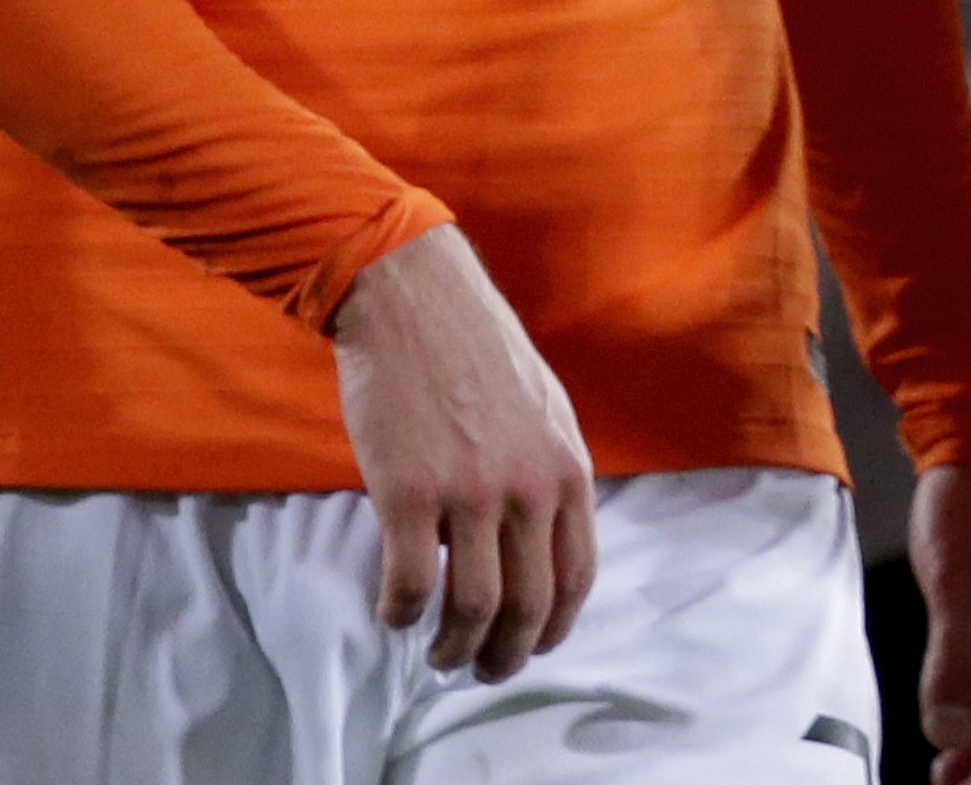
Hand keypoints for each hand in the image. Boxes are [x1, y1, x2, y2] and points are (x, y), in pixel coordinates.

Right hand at [330, 225, 597, 680]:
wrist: (415, 301)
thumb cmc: (474, 353)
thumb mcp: (543, 413)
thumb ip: (547, 475)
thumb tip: (537, 541)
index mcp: (568, 469)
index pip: (578, 576)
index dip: (555, 626)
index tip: (531, 647)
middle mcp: (530, 487)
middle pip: (528, 604)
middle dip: (505, 654)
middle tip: (481, 669)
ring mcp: (471, 491)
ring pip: (472, 607)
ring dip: (454, 647)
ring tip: (438, 655)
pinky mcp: (408, 491)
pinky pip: (409, 584)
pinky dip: (400, 614)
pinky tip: (392, 615)